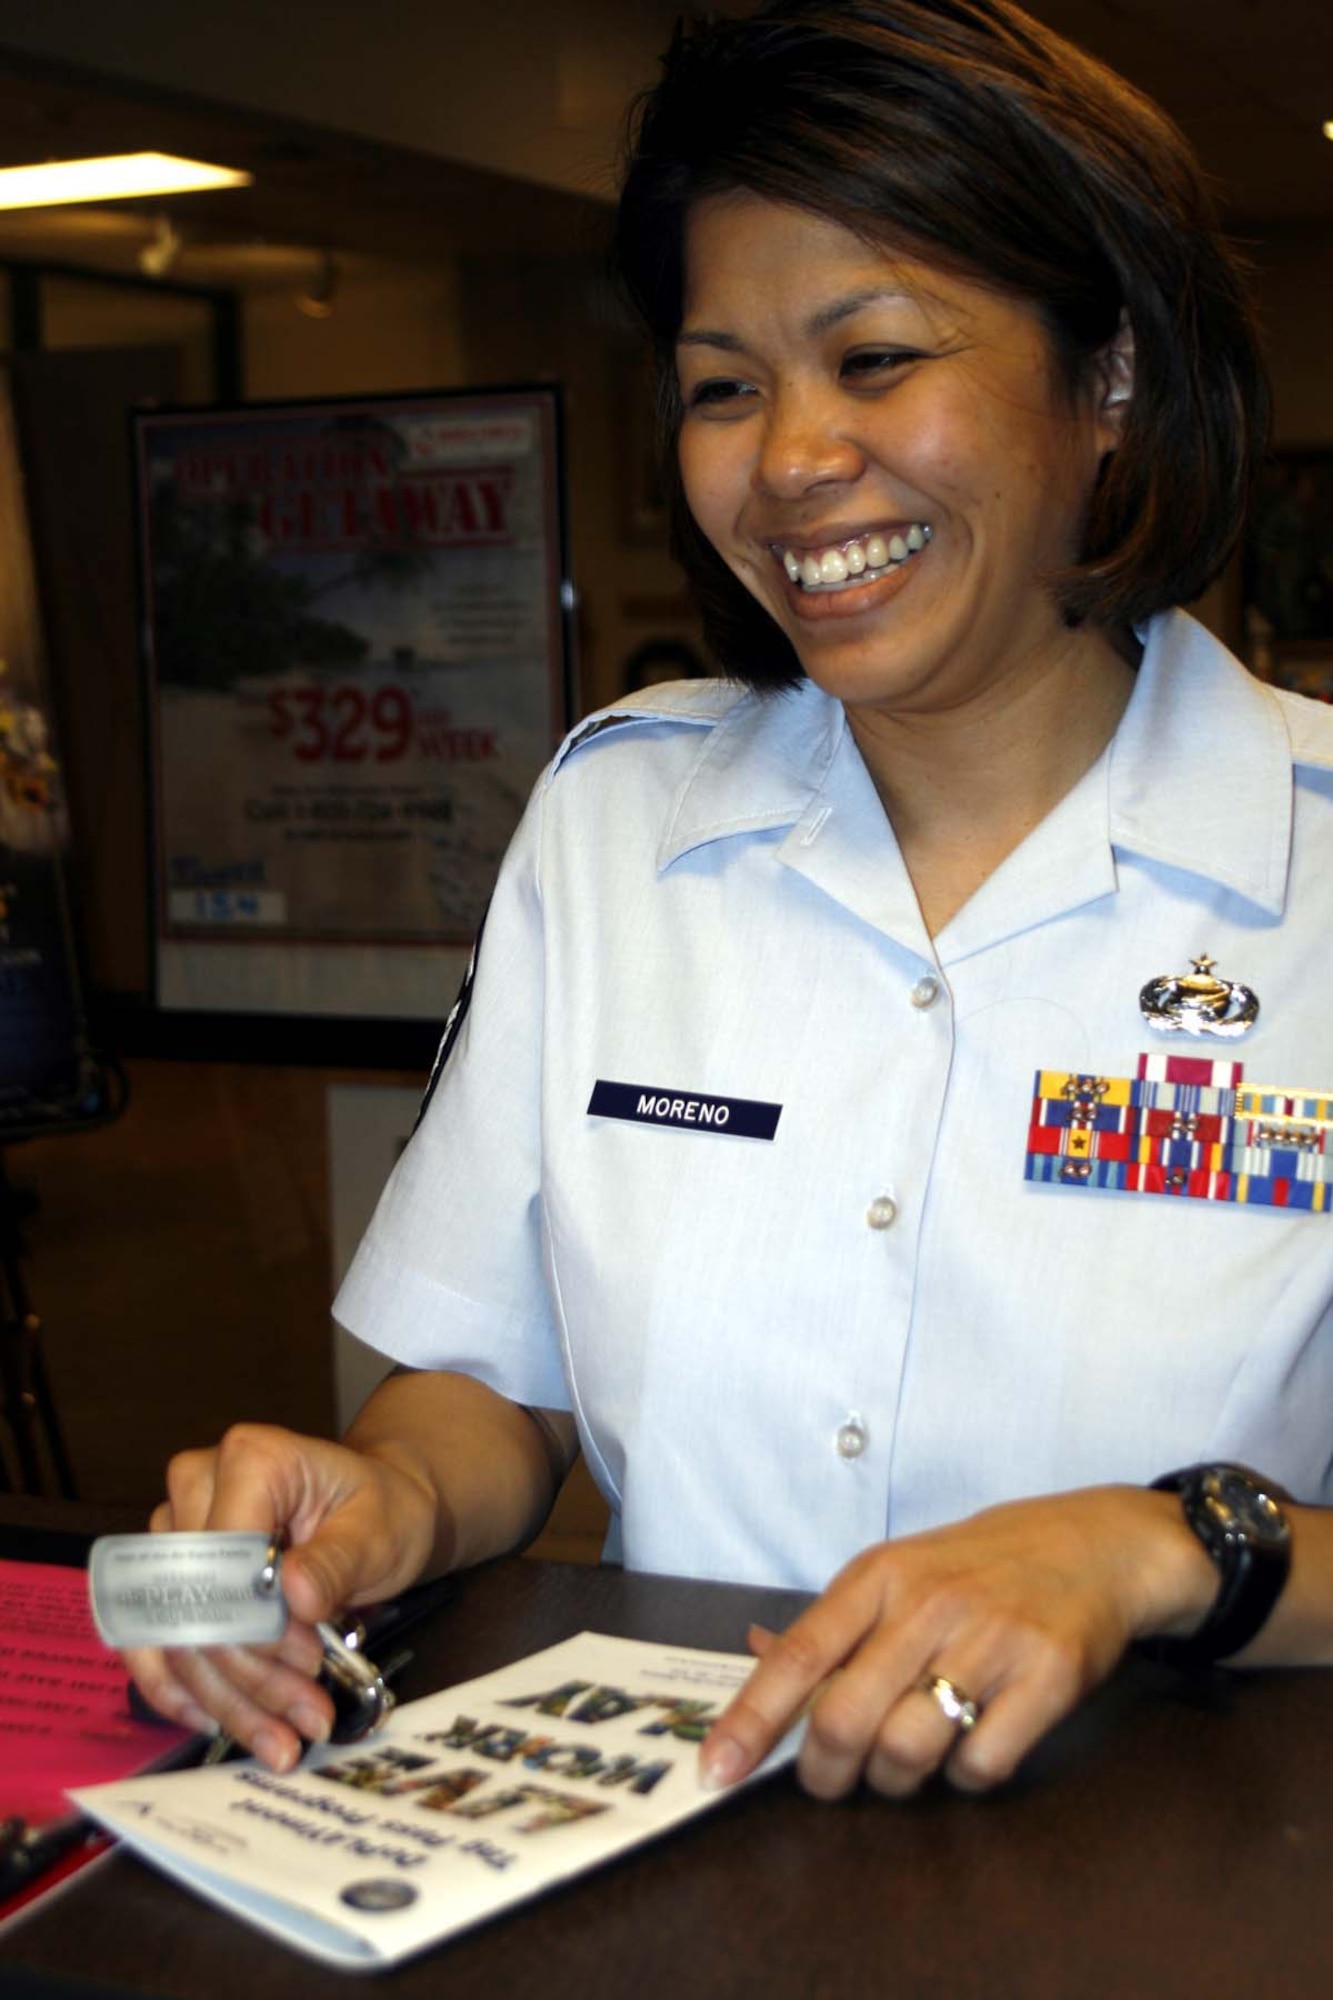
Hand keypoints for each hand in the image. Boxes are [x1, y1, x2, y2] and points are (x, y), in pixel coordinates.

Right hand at [124, 1422, 436, 1771]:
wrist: (376, 1510)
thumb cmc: (381, 1511)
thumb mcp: (379, 1531)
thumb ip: (337, 1561)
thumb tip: (294, 1598)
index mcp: (251, 1459)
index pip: (227, 1557)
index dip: (260, 1624)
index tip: (311, 1663)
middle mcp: (196, 1486)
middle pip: (197, 1604)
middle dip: (250, 1677)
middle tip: (309, 1718)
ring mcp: (174, 1531)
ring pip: (173, 1635)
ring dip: (224, 1699)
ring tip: (281, 1740)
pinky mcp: (170, 1573)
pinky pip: (154, 1642)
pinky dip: (186, 1692)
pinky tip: (220, 1725)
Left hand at [699, 1486, 1212, 1799]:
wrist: (1094, 1544)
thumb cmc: (980, 1566)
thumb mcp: (900, 1571)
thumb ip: (833, 1622)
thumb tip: (753, 1650)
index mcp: (879, 1576)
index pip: (797, 1654)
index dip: (751, 1719)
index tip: (716, 1770)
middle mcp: (929, 1604)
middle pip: (845, 1718)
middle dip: (825, 1772)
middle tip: (830, 1782)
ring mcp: (991, 1639)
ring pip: (907, 1749)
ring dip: (895, 1782)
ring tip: (904, 1765)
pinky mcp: (1048, 1676)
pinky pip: (982, 1764)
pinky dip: (965, 1778)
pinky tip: (971, 1749)